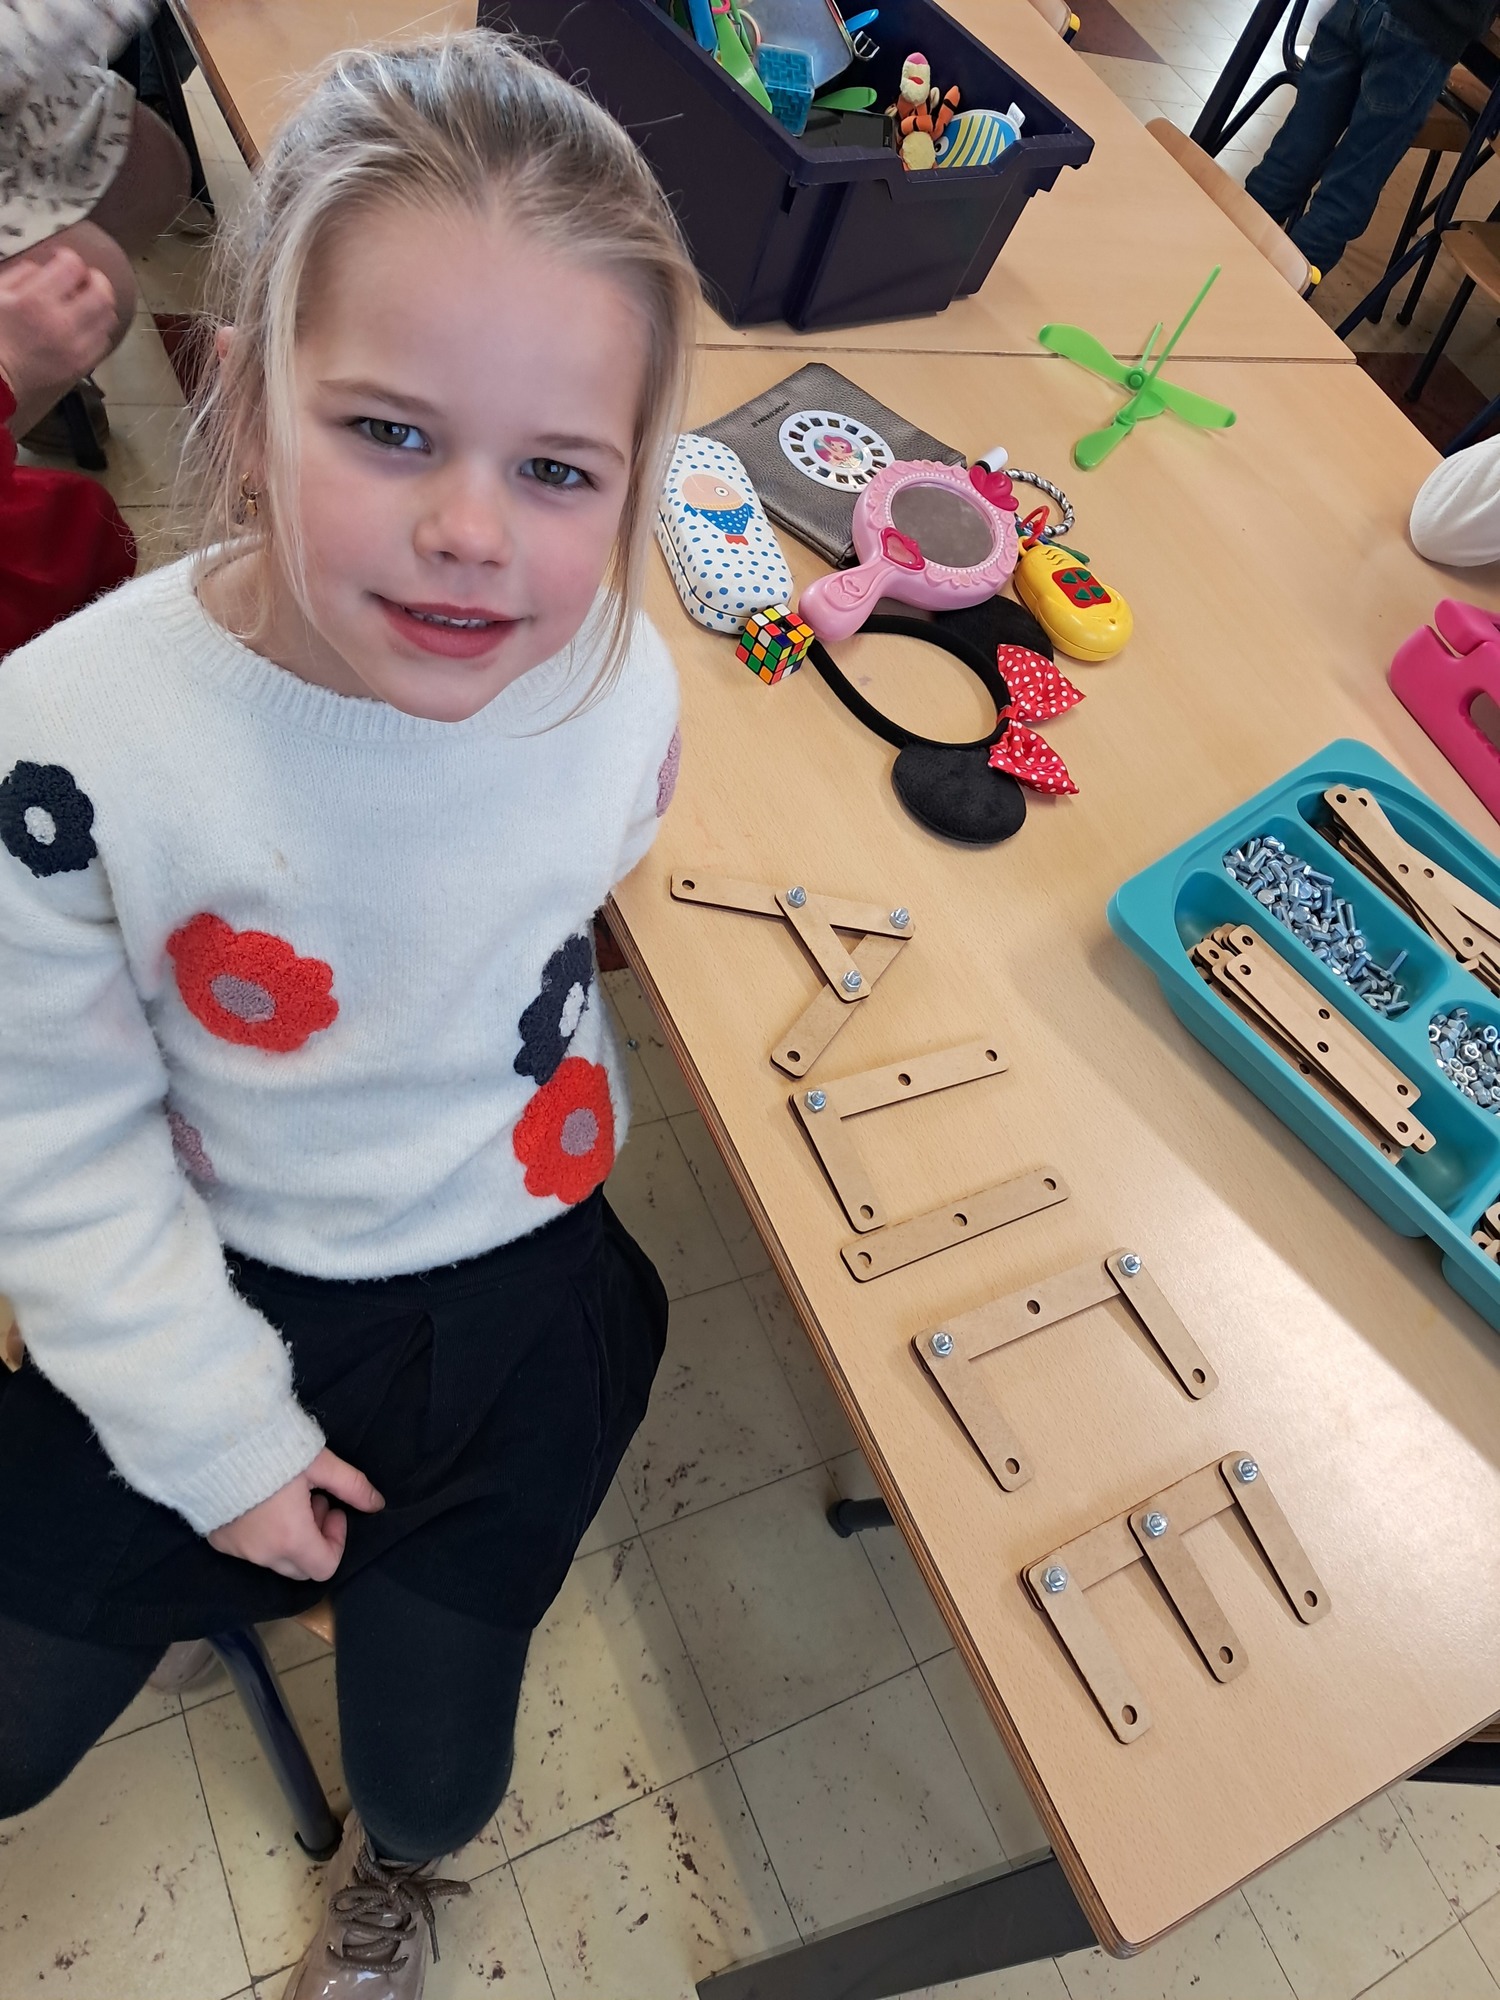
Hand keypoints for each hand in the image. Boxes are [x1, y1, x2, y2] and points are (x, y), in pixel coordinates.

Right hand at [0, 249, 118, 407]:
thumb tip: (46, 268)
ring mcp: (76, 347)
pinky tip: (84, 326)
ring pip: (108, 317)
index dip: (70, 258)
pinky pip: (103, 341)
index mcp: (37, 300)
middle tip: (85, 279)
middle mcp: (62, 323)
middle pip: (102, 292)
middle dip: (96, 279)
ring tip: (86, 303)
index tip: (63, 261)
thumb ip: (23, 274)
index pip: (73, 267)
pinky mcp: (82, 364)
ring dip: (100, 304)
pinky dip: (97, 328)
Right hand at [207, 1448, 384, 1581]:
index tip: (334, 1510)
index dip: (337, 1541)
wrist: (214, 1441)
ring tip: (288, 1496)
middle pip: (300, 1568)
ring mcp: (236, 1550)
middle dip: (315, 1539)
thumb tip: (377, 1504)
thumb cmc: (272, 1450)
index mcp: (290, 1538)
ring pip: (274, 1559)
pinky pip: (249, 1550)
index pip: (324, 1567)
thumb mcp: (320, 1463)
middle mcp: (261, 1554)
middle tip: (314, 1501)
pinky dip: (263, 1534)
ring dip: (291, 1536)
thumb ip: (352, 1486)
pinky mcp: (218, 1540)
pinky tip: (261, 1500)